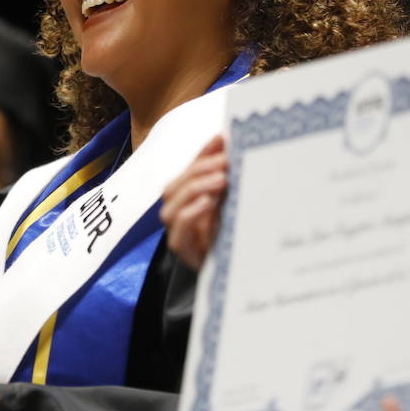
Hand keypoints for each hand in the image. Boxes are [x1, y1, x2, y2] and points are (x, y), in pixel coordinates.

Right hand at [160, 134, 227, 269]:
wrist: (236, 272)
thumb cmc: (231, 235)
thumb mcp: (232, 201)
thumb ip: (228, 176)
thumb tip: (232, 144)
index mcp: (188, 196)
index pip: (191, 168)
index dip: (204, 152)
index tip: (223, 138)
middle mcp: (176, 210)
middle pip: (177, 183)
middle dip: (201, 168)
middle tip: (227, 161)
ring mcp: (176, 229)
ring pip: (173, 203)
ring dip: (196, 187)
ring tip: (221, 179)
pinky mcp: (181, 247)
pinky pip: (179, 227)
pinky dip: (192, 212)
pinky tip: (209, 202)